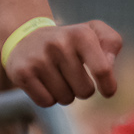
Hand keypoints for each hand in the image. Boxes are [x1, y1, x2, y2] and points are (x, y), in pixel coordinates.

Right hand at [7, 18, 122, 106]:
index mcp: (81, 34)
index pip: (103, 70)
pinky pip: (46, 102)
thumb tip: (109, 64)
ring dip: (65, 94)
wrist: (26, 37)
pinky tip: (44, 83)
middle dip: (83, 89)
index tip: (107, 91)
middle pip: (85, 91)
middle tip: (73, 76)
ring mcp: (39, 58)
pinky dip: (48, 98)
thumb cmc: (69, 41)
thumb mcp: (93, 32)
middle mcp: (59, 44)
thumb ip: (111, 43)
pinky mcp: (22, 72)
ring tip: (57, 77)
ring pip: (66, 99)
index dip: (108, 86)